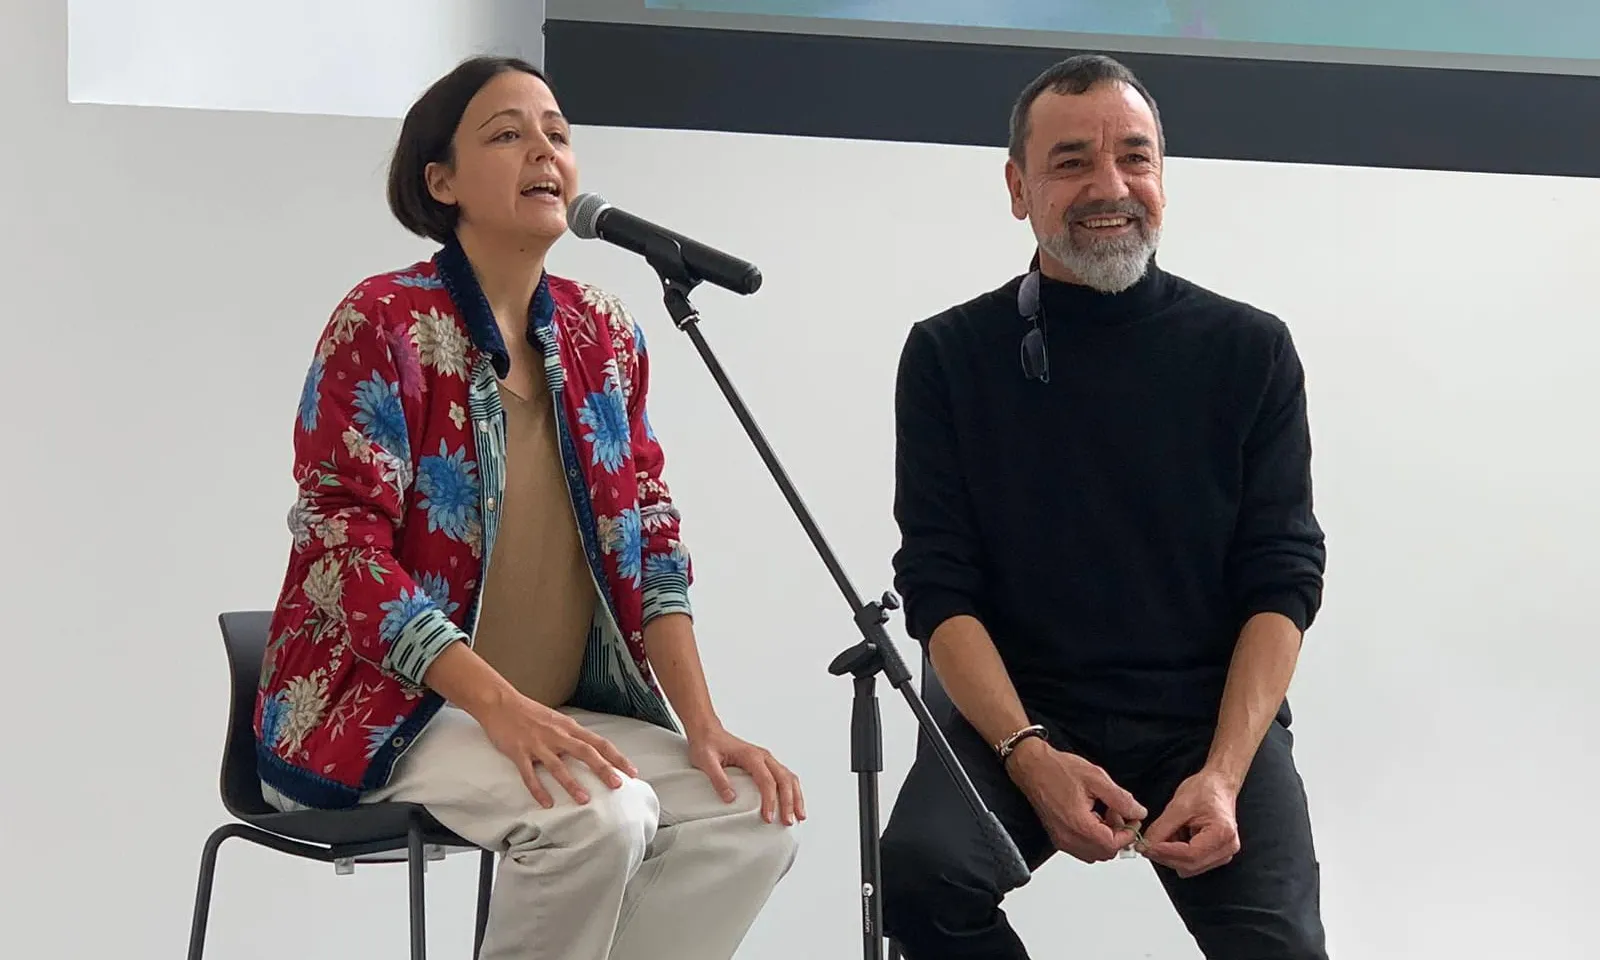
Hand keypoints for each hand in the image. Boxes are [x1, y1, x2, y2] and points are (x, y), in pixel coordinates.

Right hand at [477, 694, 638, 808]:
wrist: (500, 703)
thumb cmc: (529, 713)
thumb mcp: (557, 721)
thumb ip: (572, 736)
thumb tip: (591, 751)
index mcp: (568, 727)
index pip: (599, 742)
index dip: (616, 757)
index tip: (632, 772)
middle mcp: (557, 735)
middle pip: (585, 752)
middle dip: (603, 769)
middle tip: (618, 786)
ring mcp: (538, 744)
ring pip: (558, 766)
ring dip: (572, 784)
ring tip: (585, 800)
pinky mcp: (519, 752)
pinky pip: (529, 775)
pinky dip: (538, 790)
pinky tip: (546, 803)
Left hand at [687, 726, 805, 825]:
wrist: (708, 732)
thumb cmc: (707, 745)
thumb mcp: (706, 761)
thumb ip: (718, 779)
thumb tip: (731, 798)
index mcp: (751, 756)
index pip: (767, 780)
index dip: (769, 800)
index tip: (768, 818)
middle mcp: (763, 756)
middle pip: (784, 779)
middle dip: (789, 802)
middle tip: (787, 821)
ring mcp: (766, 760)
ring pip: (789, 777)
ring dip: (795, 797)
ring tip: (799, 816)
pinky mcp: (765, 764)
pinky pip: (785, 777)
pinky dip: (792, 791)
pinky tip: (793, 804)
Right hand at [1007, 740, 1146, 862]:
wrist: (1032, 767)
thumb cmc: (1058, 770)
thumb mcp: (1096, 778)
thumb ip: (1121, 799)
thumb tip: (1138, 813)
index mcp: (1079, 824)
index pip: (1113, 845)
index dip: (1128, 834)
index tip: (1132, 819)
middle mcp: (1068, 837)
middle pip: (1105, 853)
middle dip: (1117, 835)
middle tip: (1118, 813)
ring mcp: (1061, 839)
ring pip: (1094, 853)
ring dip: (1106, 838)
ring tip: (1105, 813)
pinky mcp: (1058, 837)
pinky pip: (1082, 848)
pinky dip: (1093, 837)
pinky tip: (1092, 817)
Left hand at [1140, 769, 1240, 877]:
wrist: (1218, 785)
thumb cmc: (1206, 790)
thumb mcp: (1179, 805)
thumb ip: (1161, 828)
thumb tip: (1147, 845)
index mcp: (1222, 833)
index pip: (1190, 854)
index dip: (1165, 852)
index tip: (1147, 847)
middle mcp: (1227, 848)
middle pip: (1189, 865)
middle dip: (1165, 855)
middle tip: (1148, 842)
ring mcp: (1223, 854)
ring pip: (1189, 867)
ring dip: (1172, 854)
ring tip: (1170, 832)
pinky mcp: (1216, 856)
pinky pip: (1192, 863)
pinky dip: (1179, 853)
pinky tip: (1178, 837)